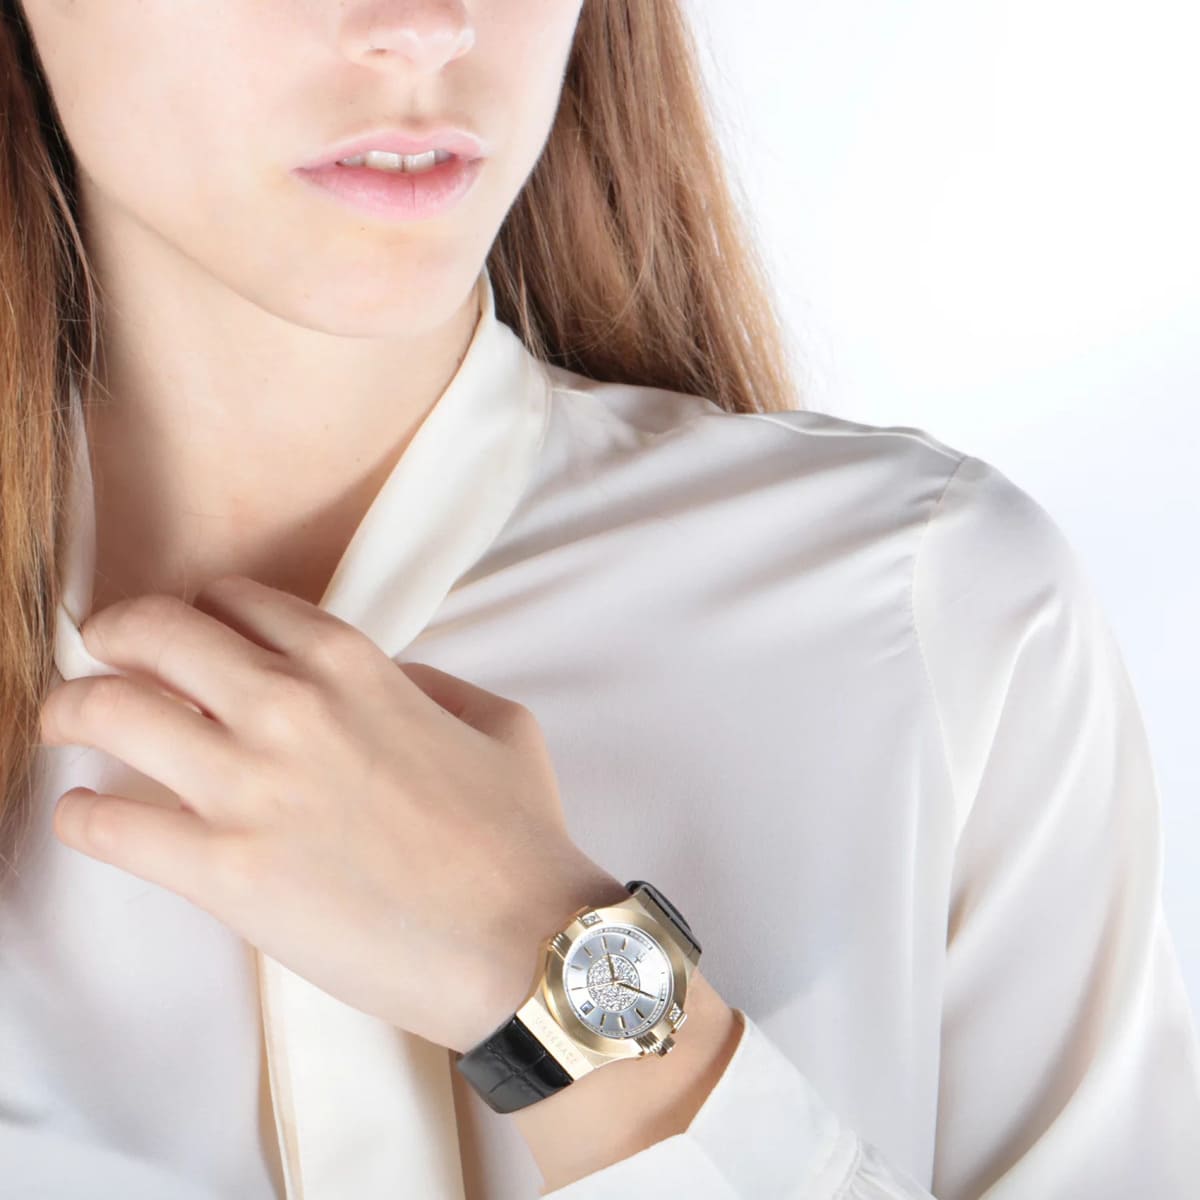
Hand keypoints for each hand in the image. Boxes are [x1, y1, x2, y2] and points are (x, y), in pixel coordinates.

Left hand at [38, 574, 625, 1053]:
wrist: (521, 941)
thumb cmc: (518, 834)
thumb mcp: (497, 723)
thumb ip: (427, 682)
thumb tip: (383, 681)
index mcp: (354, 664)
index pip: (238, 602)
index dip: (202, 611)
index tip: (187, 633)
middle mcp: (290, 706)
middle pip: (155, 633)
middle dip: (115, 634)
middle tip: (101, 653)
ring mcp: (249, 787)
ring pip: (110, 712)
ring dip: (72, 710)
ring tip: (65, 723)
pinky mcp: (223, 872)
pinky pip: (109, 827)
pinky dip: (82, 816)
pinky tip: (85, 815)